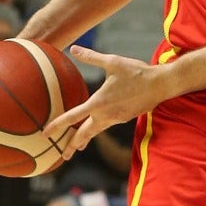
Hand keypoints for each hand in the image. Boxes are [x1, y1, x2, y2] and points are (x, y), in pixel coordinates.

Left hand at [45, 46, 170, 153]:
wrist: (161, 85)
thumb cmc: (137, 72)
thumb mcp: (112, 62)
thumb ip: (91, 57)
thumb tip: (74, 48)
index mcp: (98, 103)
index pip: (72, 117)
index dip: (57, 126)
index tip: (45, 134)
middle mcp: (105, 115)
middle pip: (84, 134)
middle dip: (72, 146)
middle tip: (62, 156)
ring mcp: (116, 118)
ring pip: (96, 132)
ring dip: (85, 140)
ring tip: (77, 147)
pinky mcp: (124, 117)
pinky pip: (106, 126)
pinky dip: (97, 130)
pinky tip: (96, 126)